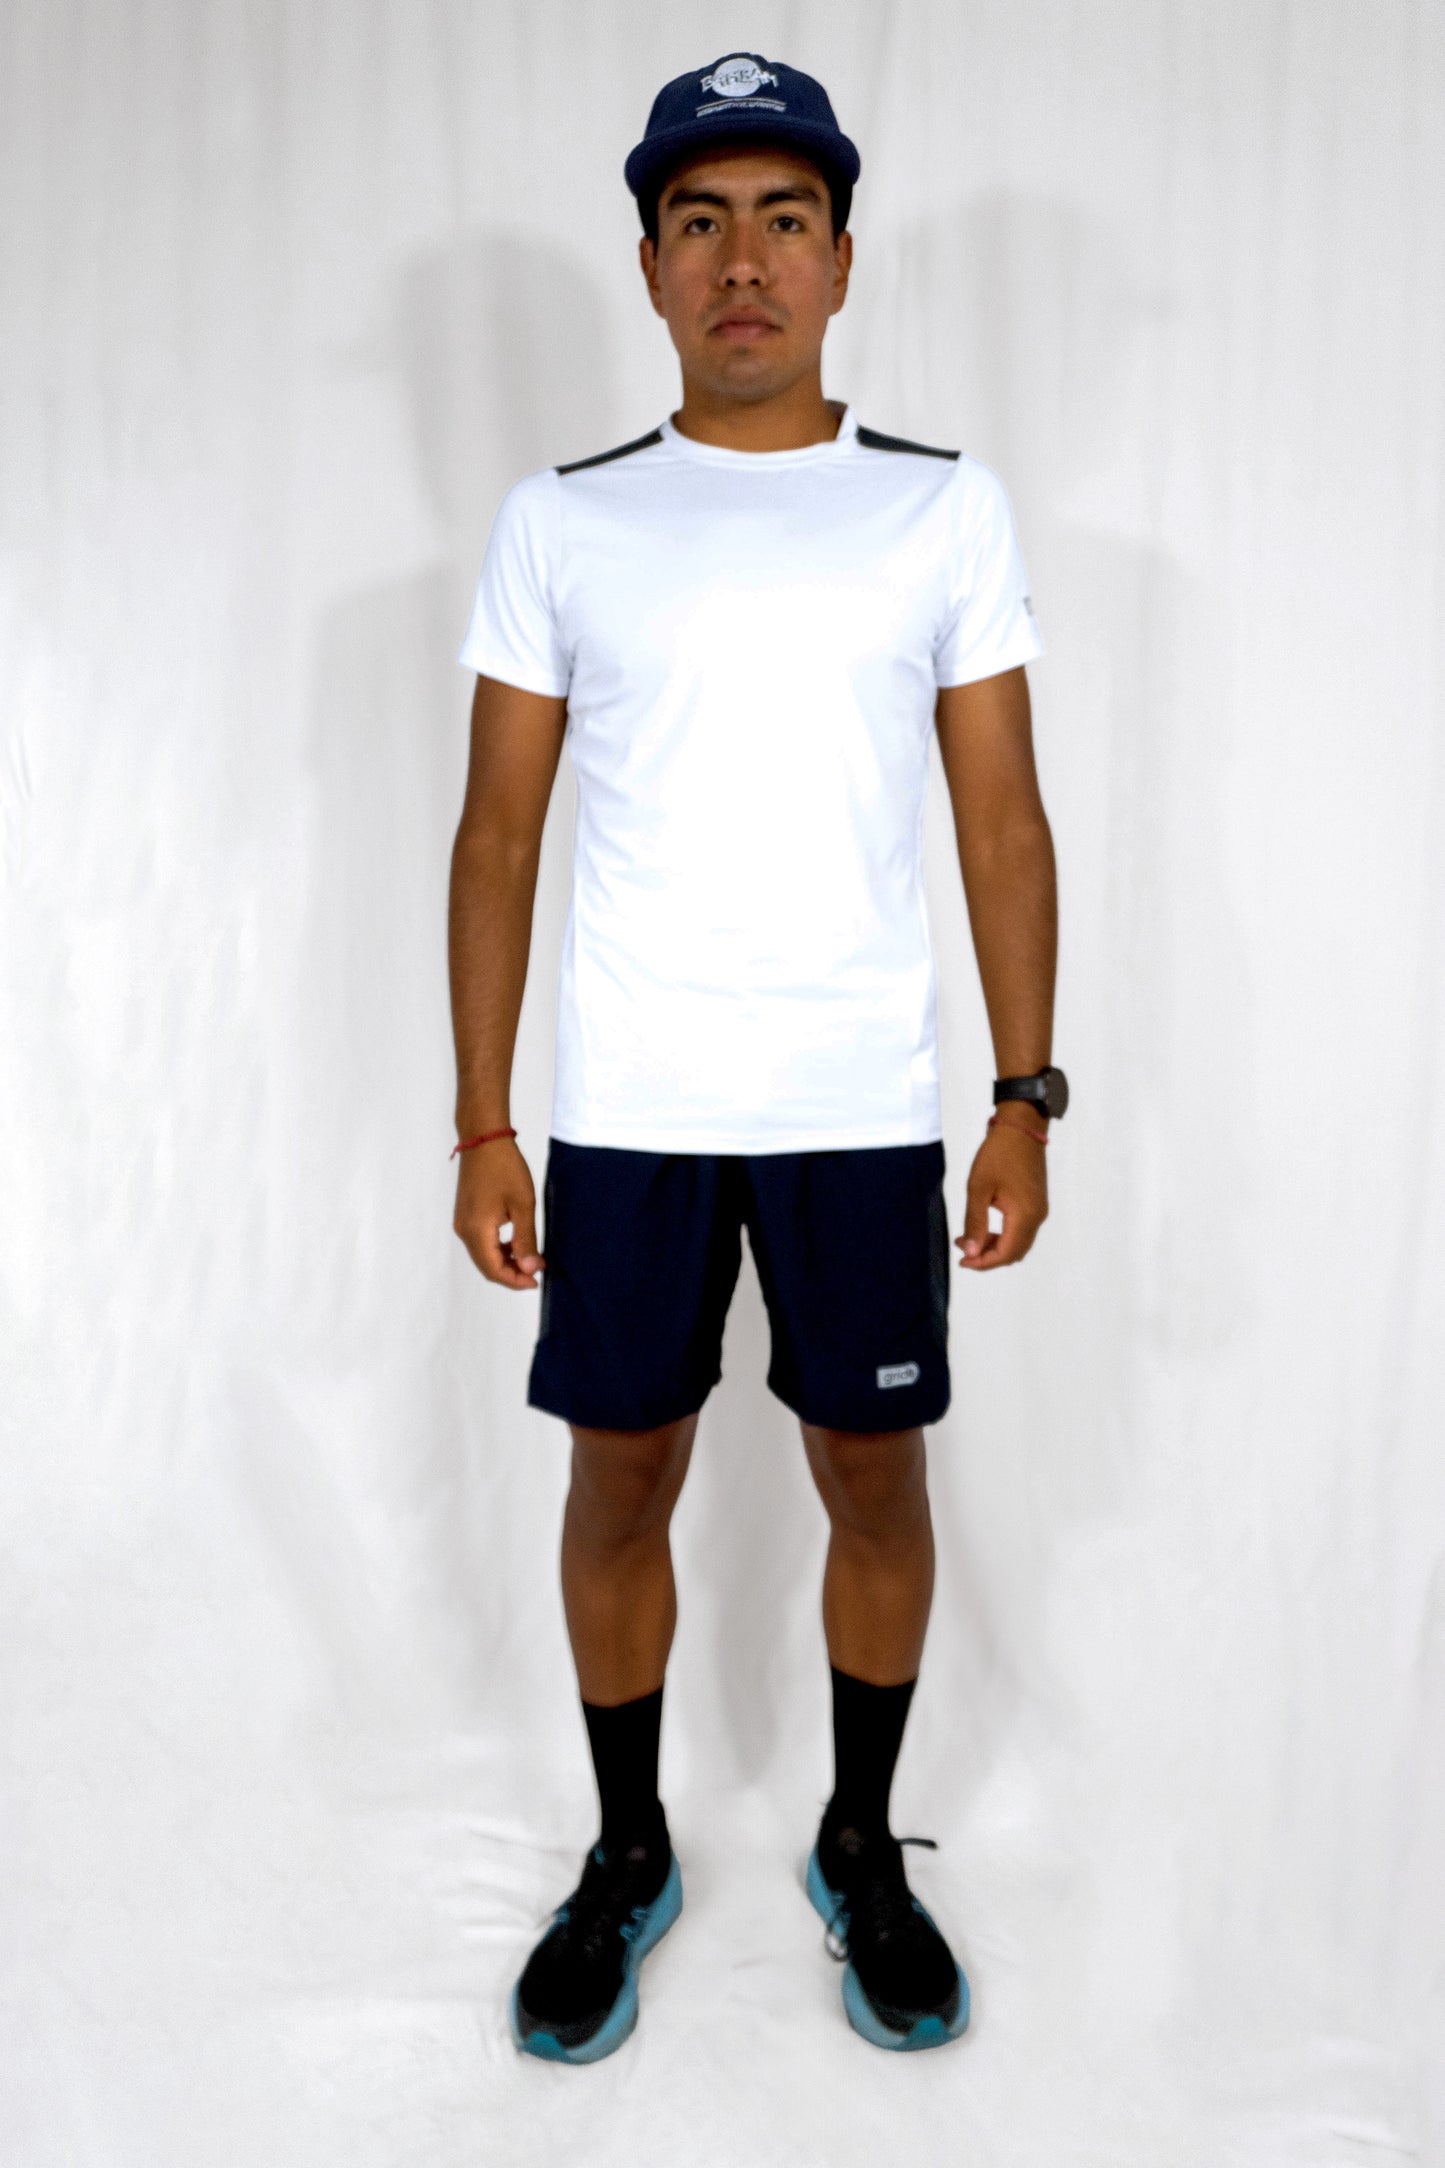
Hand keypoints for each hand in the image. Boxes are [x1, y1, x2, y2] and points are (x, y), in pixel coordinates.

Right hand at [453, 1138, 544, 1287]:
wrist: (484, 1140)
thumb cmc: (505, 1168)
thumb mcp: (522, 1205)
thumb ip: (525, 1240)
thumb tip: (529, 1269)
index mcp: (476, 1231)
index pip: (493, 1270)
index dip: (515, 1281)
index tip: (537, 1280)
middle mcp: (464, 1231)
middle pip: (486, 1266)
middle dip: (511, 1274)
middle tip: (537, 1270)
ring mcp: (462, 1223)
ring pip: (483, 1255)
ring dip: (505, 1261)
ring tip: (530, 1257)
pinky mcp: (465, 1216)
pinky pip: (480, 1242)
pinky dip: (498, 1248)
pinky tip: (516, 1243)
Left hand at [956, 1118, 1048, 1270]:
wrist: (1021, 1128)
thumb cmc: (997, 1154)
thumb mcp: (979, 1189)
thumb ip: (975, 1223)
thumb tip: (971, 1253)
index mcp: (1025, 1216)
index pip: (1005, 1254)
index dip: (983, 1263)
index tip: (961, 1260)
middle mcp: (1037, 1217)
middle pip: (1013, 1253)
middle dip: (987, 1257)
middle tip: (962, 1248)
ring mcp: (1039, 1211)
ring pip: (1018, 1244)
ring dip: (994, 1247)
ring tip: (968, 1238)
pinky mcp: (1036, 1204)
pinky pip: (1021, 1231)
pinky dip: (1003, 1236)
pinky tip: (984, 1227)